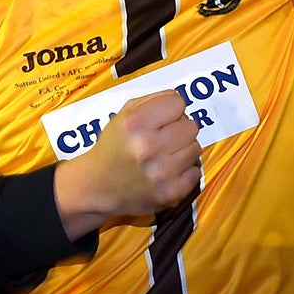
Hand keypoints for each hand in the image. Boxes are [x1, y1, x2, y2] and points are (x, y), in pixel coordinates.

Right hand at [52, 90, 200, 235]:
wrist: (98, 186)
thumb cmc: (114, 147)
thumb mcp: (124, 114)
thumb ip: (153, 100)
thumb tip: (180, 101)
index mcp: (135, 123)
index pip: (178, 103)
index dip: (171, 110)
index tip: (162, 120)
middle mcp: (147, 147)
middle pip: (191, 126)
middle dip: (179, 130)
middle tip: (164, 139)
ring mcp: (160, 173)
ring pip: (195, 149)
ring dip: (183, 150)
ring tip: (165, 155)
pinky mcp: (170, 194)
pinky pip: (196, 173)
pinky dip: (185, 171)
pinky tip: (168, 172)